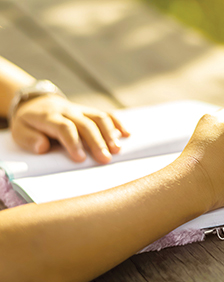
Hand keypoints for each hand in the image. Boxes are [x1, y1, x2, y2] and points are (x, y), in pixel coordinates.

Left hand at [10, 95, 129, 162]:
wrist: (37, 102)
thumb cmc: (30, 122)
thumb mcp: (20, 131)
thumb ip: (29, 139)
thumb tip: (43, 147)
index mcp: (49, 117)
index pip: (64, 127)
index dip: (73, 142)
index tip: (81, 158)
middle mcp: (68, 111)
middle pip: (86, 124)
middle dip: (97, 142)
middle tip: (106, 159)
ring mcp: (81, 110)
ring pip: (99, 117)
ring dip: (110, 133)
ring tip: (117, 150)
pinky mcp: (89, 111)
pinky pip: (106, 114)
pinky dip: (117, 123)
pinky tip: (126, 134)